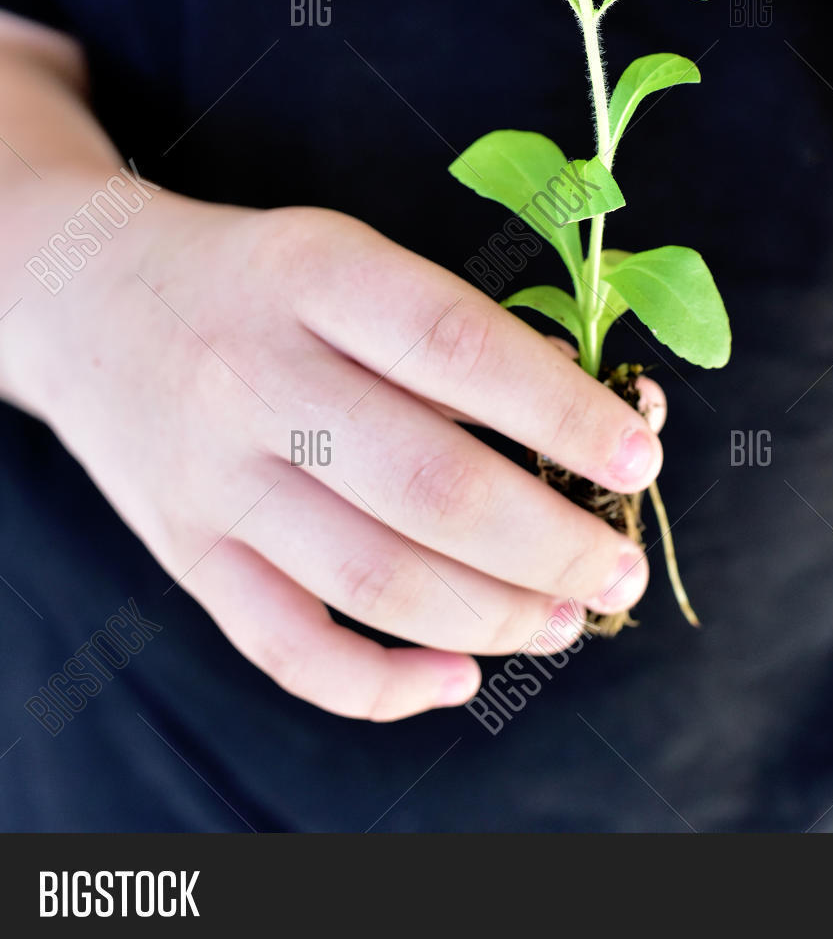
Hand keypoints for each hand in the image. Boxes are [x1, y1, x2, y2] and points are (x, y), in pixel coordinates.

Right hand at [9, 190, 662, 719]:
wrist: (87, 299)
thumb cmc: (260, 279)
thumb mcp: (344, 254)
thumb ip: (447, 331)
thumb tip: (586, 425)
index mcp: (315, 273)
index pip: (457, 345)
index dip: (561, 411)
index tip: (639, 459)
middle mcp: (256, 375)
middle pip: (427, 485)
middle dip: (551, 544)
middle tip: (620, 572)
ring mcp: (214, 475)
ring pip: (372, 578)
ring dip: (492, 616)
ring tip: (567, 619)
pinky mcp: (185, 554)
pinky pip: (287, 648)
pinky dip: (382, 684)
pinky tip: (456, 675)